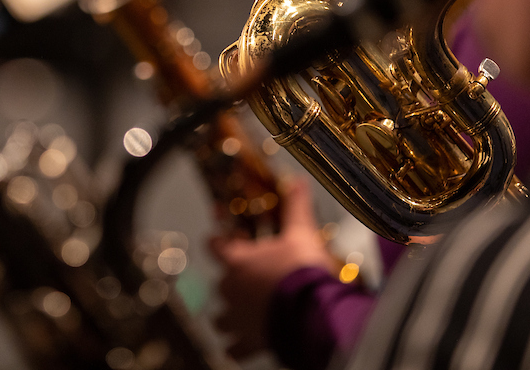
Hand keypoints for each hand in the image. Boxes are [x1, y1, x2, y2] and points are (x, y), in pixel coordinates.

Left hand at [208, 179, 337, 358]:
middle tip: (251, 279)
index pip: (216, 245)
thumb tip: (298, 181)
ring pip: (222, 318)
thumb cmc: (303, 273)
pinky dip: (237, 346)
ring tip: (245, 314)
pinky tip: (244, 344)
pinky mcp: (248, 342)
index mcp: (239, 260)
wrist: (313, 313)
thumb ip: (296, 208)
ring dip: (230, 316)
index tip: (221, 238)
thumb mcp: (302, 234)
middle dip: (233, 281)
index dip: (218, 241)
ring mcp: (237, 318)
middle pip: (222, 283)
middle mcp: (231, 290)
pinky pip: (233, 348)